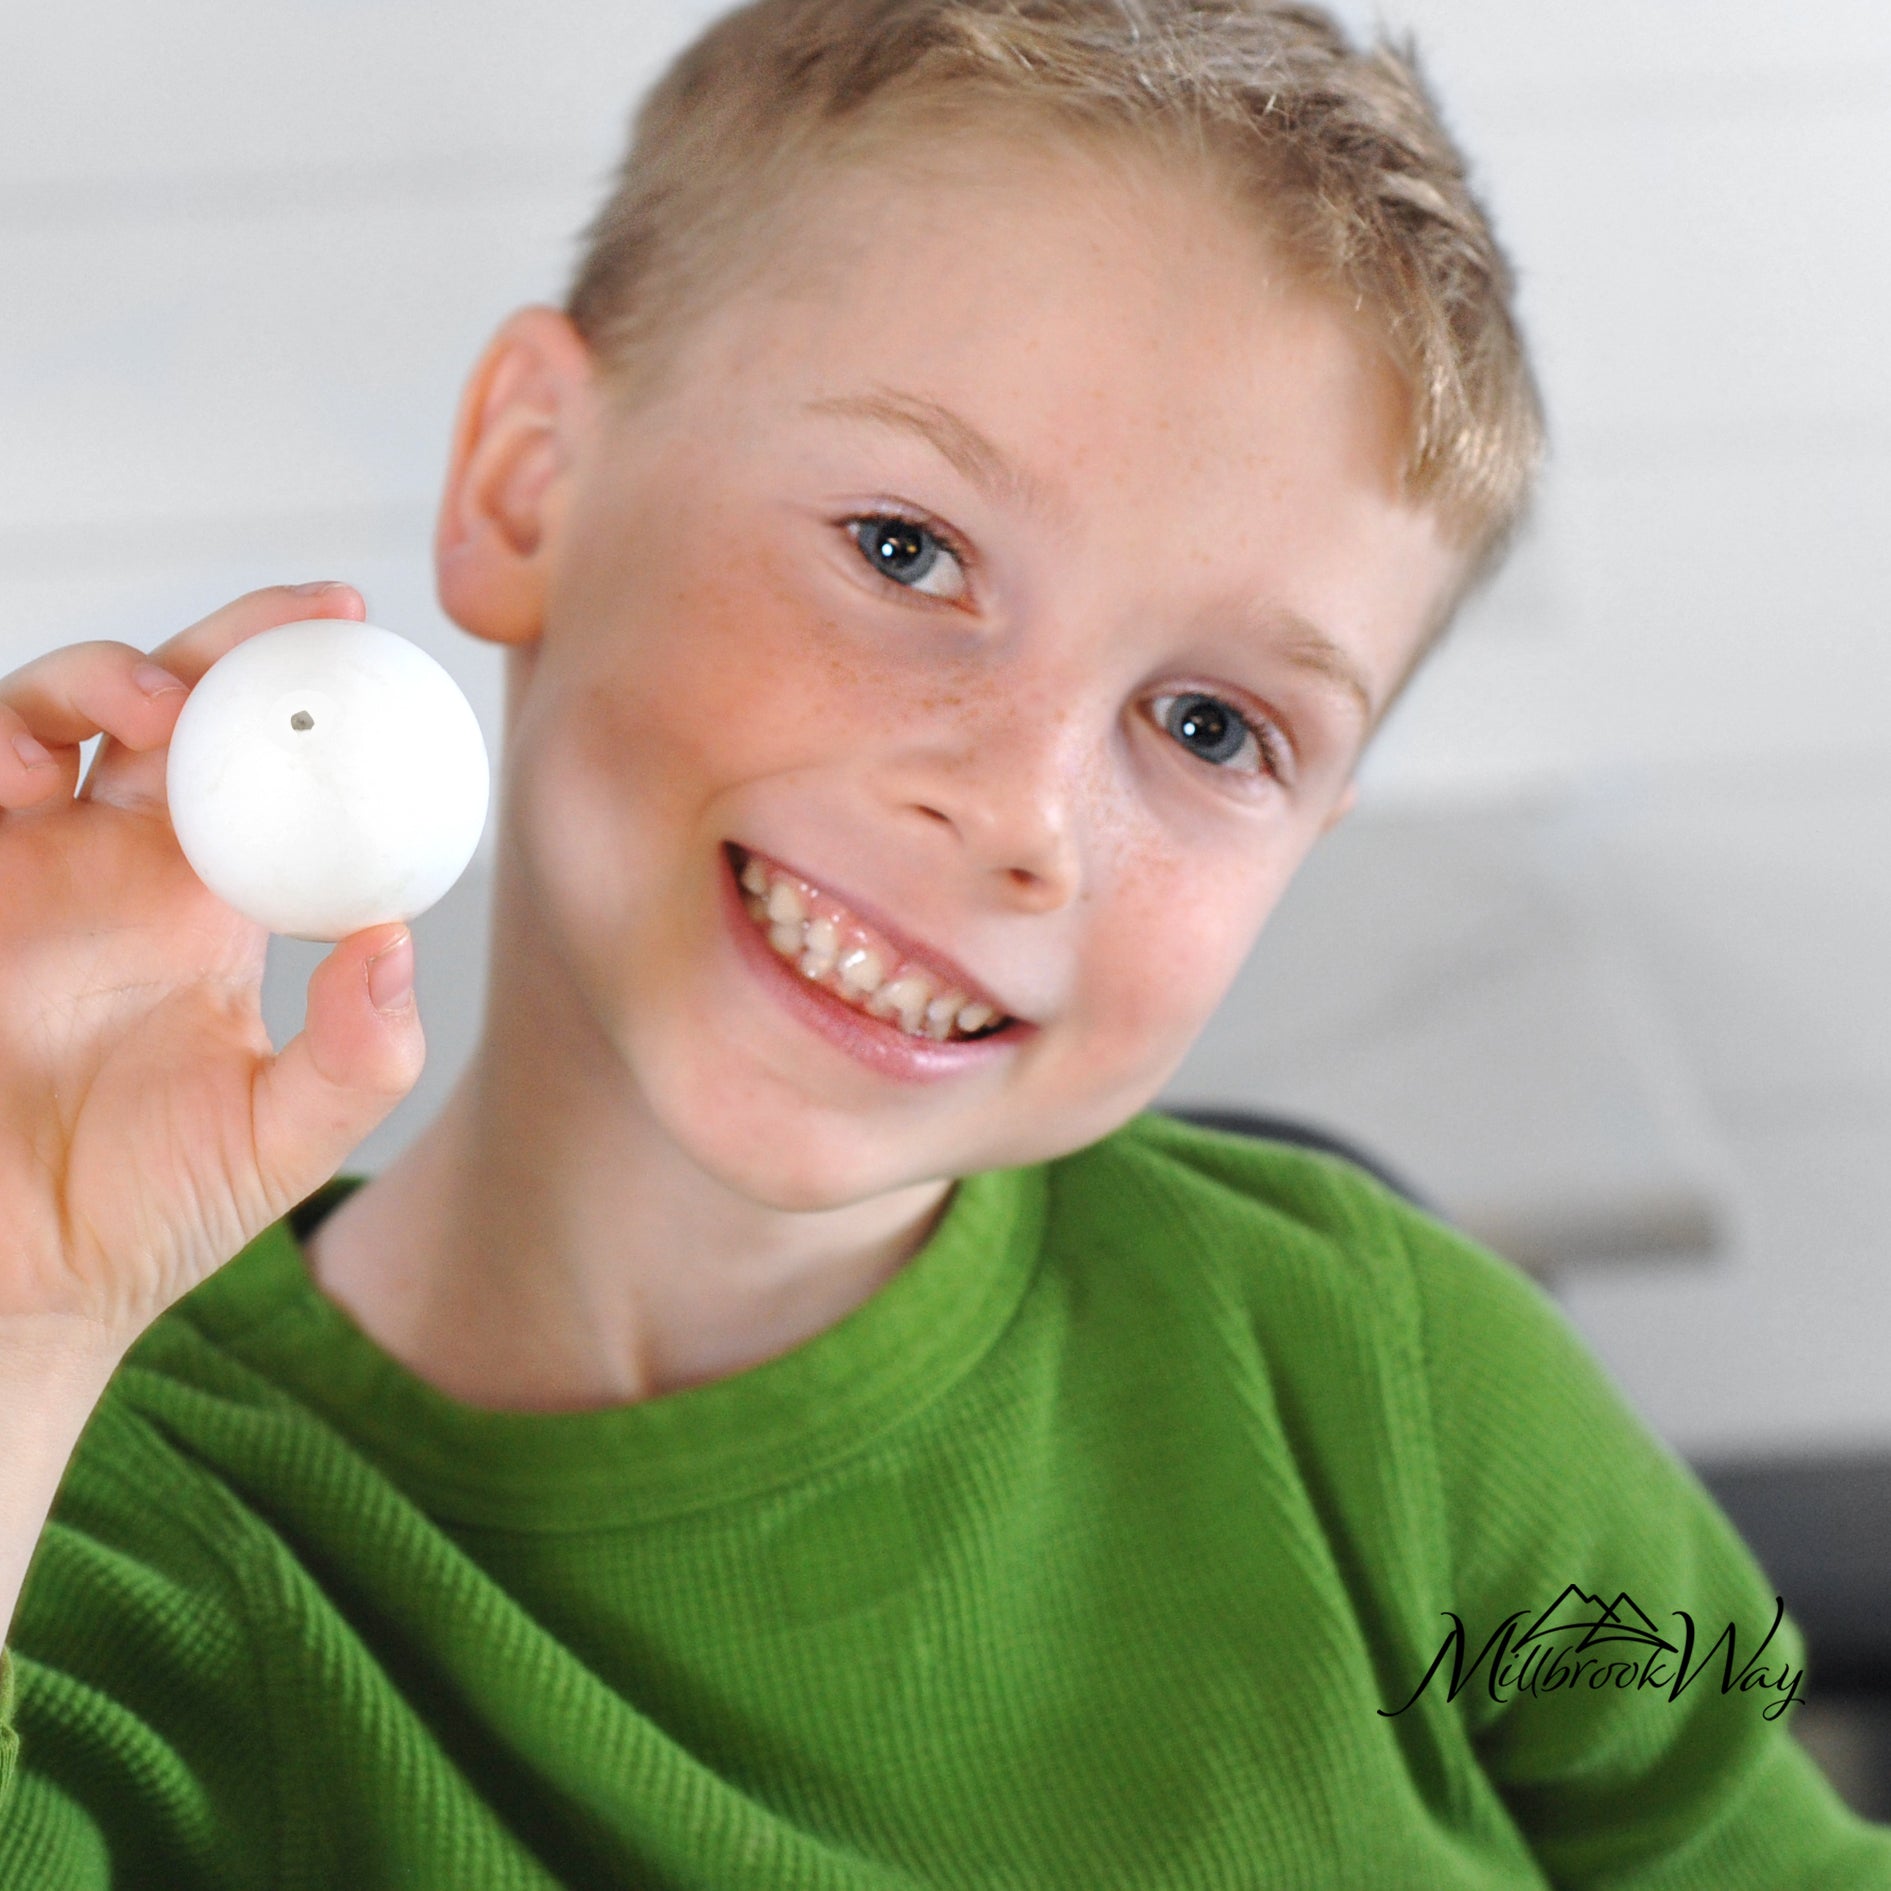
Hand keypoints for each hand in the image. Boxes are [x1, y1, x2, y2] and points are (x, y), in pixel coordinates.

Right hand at [0, 583, 425, 1351]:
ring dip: (104, 679)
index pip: (270, 773)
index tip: (375, 650)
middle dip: (228, 646)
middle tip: (301, 623)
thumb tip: (399, 941)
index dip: (315, 706)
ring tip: (160, 707)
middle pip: (172, 710)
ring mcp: (21, 869)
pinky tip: (38, 764)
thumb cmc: (144, 1214)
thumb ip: (355, 1055)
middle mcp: (116, 866)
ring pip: (49, 716)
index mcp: (209, 905)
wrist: (11, 1284)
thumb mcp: (278, 1139)